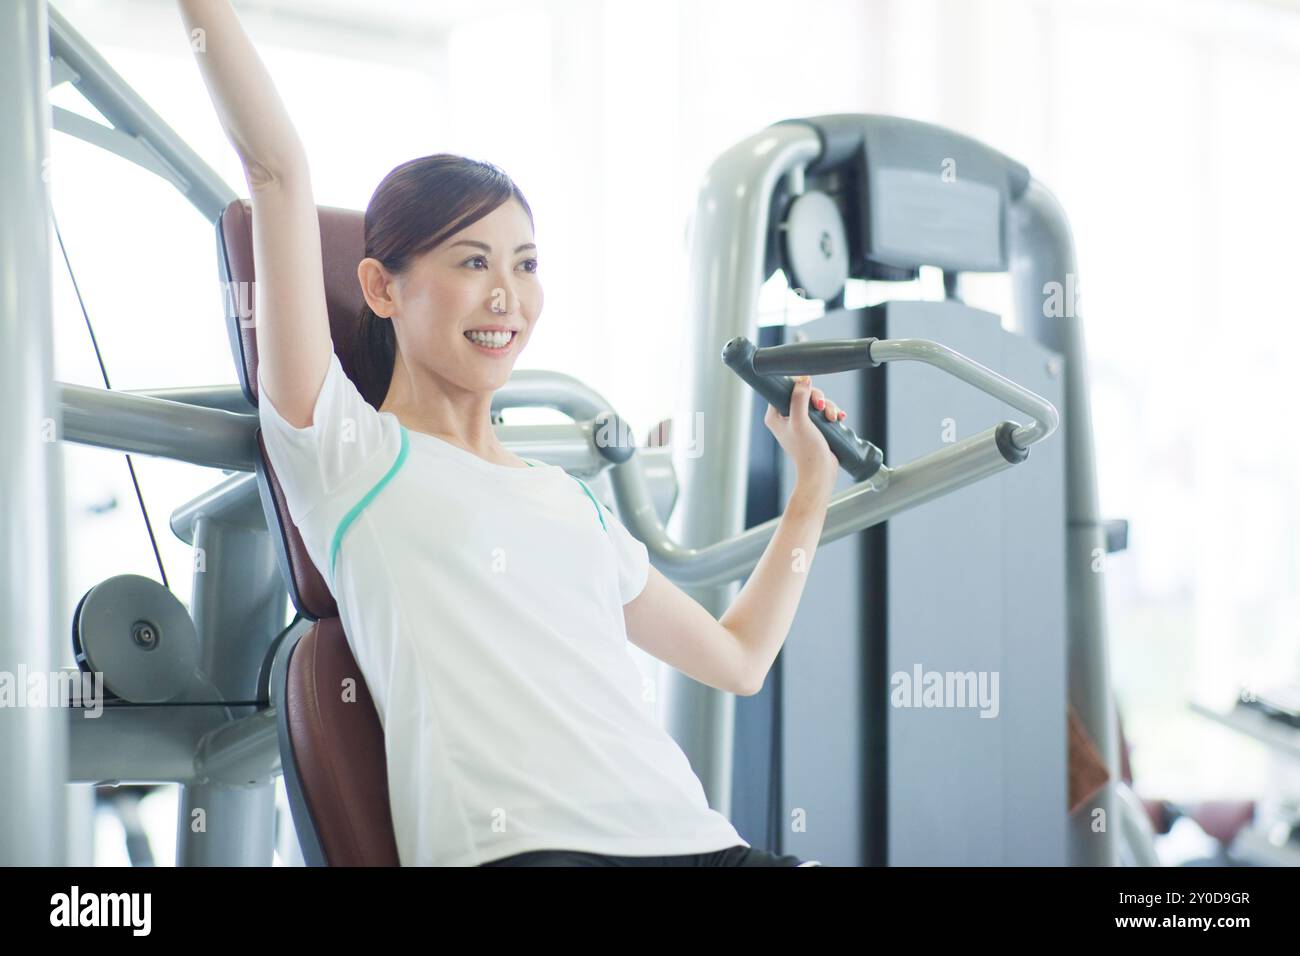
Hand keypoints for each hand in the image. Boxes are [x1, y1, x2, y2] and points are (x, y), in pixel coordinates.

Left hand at [763, 375, 840, 501]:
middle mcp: (786, 418)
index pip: (783, 390)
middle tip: (822, 407)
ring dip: (828, 407)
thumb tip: (803, 379)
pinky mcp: (814, 427)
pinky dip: (832, 413)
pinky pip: (824, 412)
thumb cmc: (807, 451)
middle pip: (803, 394)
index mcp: (775, 416)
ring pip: (816, 402)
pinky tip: (838, 418)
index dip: (797, 386)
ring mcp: (801, 422)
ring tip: (833, 418)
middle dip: (817, 399)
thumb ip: (799, 399)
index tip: (809, 389)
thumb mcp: (801, 421)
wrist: (820, 472)